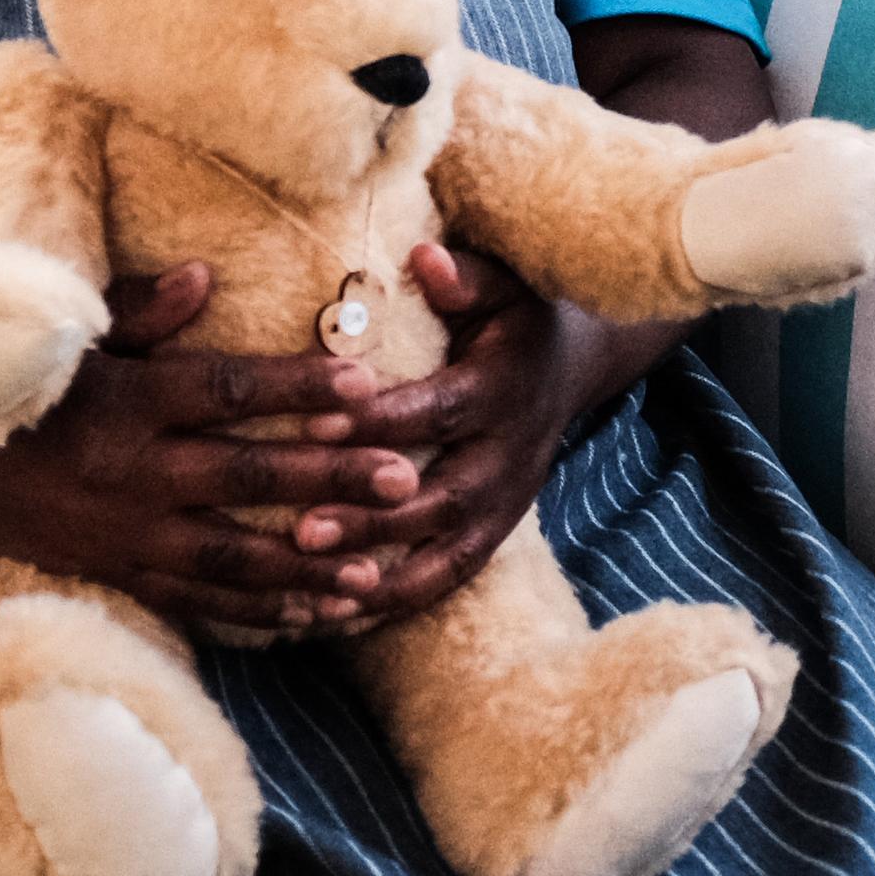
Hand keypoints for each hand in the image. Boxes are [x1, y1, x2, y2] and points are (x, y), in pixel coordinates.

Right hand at [0, 264, 428, 632]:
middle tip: (403, 476)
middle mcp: (132, 472)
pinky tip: (314, 616)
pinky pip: (198, 604)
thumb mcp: (70, 334)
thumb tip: (208, 276)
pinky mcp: (118, 574)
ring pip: (233, 556)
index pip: (228, 393)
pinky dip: (258, 613)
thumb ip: (144, 312)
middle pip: (248, 476)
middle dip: (331, 479)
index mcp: (127, 400)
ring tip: (377, 572)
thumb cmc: (12, 384)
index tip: (365, 384)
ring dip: (309, 566)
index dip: (298, 388)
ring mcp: (126, 533)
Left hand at [283, 244, 593, 627]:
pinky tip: (336, 619)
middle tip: (302, 531)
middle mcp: (509, 456)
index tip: (314, 423)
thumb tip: (424, 256)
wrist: (572, 363)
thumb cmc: (515, 313)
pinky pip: (447, 579)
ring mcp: (506, 504)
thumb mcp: (503, 283)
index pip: (438, 411)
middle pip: (440, 498)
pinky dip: (396, 603)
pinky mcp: (495, 533)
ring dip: (382, 579)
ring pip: (445, 555)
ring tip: (316, 596)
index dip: (379, 421)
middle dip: (372, 519)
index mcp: (503, 389)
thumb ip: (463, 277)